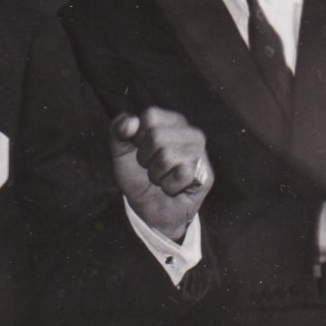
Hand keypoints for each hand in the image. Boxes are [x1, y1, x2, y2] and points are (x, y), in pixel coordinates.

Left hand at [111, 108, 211, 240]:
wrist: (148, 209)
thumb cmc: (138, 176)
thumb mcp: (120, 151)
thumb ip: (119, 130)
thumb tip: (130, 122)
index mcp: (172, 122)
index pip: (150, 116)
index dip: (136, 137)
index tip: (139, 150)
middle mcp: (191, 133)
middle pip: (156, 136)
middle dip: (145, 159)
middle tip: (151, 168)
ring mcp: (201, 154)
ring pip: (167, 156)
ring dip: (155, 174)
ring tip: (161, 178)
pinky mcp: (206, 175)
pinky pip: (181, 174)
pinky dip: (168, 186)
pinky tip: (172, 188)